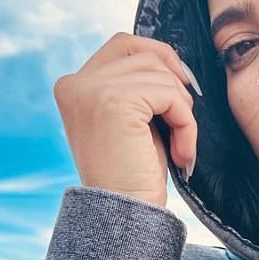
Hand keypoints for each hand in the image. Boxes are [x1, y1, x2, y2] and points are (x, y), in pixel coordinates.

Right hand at [53, 32, 200, 207]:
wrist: (124, 213)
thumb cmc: (130, 172)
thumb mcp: (128, 118)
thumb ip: (134, 83)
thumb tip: (170, 57)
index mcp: (72, 86)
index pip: (123, 45)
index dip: (158, 61)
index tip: (177, 95)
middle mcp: (76, 83)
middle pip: (144, 52)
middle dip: (173, 80)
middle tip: (183, 119)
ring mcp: (92, 89)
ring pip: (162, 73)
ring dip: (182, 109)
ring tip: (180, 144)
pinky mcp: (115, 99)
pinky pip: (171, 94)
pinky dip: (186, 123)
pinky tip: (181, 153)